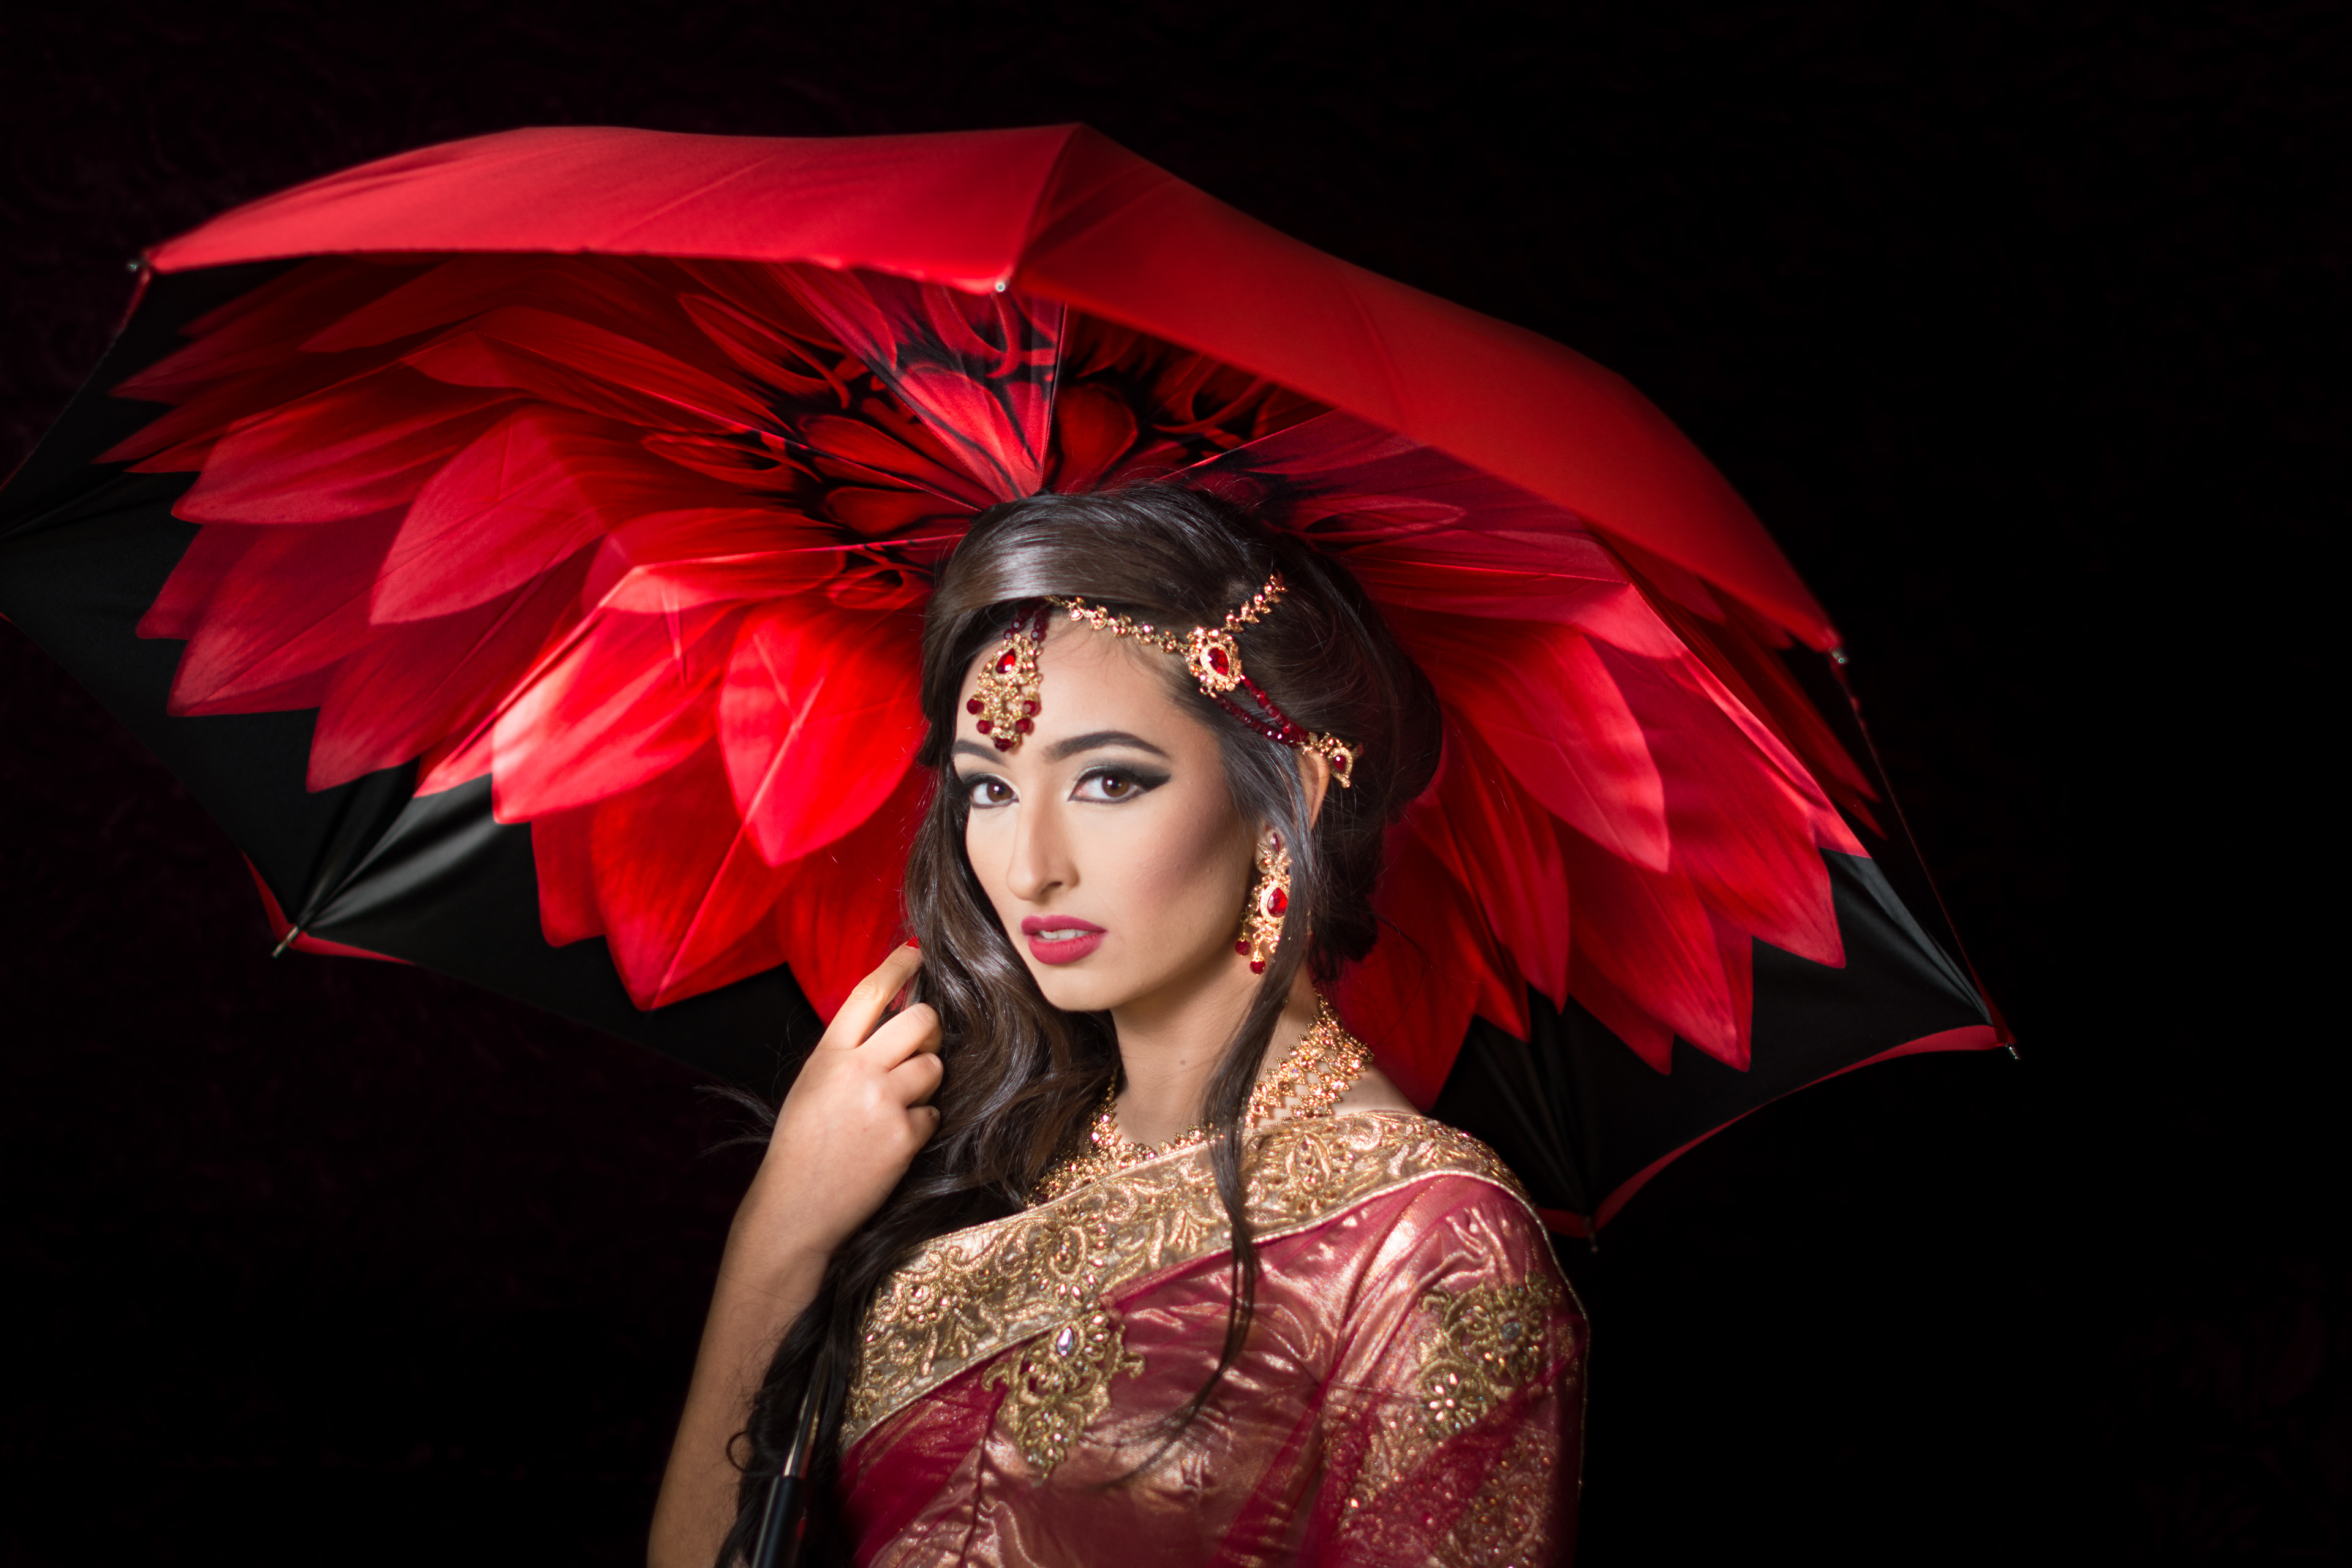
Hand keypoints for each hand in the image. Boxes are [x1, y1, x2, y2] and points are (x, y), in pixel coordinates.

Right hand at [733, 944, 940, 1277]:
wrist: (795, 1209)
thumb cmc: (801, 1147)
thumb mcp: (812, 1085)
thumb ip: (847, 1052)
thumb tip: (892, 1020)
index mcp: (828, 1055)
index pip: (868, 994)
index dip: (897, 967)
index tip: (916, 951)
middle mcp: (856, 1071)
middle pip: (921, 1020)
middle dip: (929, 1031)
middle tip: (919, 1049)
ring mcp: (883, 1102)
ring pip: (934, 1066)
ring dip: (924, 1084)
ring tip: (894, 1109)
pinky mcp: (904, 1136)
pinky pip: (933, 1113)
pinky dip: (919, 1127)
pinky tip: (891, 1144)